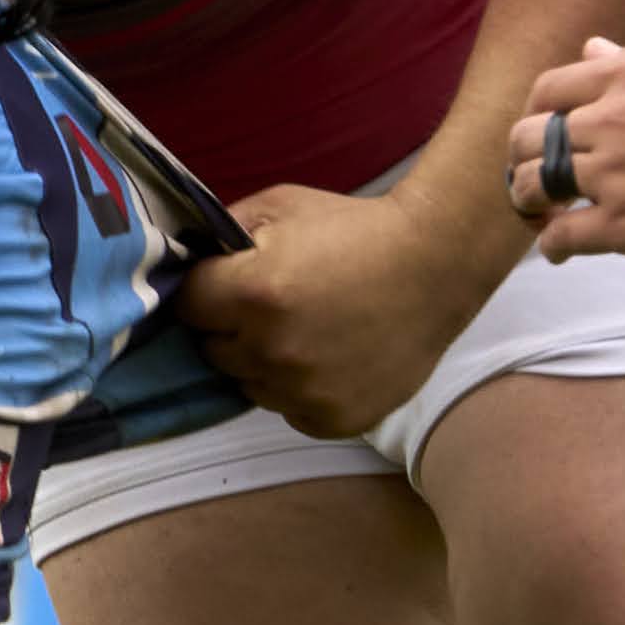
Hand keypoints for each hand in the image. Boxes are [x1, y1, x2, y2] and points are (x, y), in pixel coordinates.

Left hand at [177, 181, 512, 439]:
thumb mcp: (282, 206)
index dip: (208, 291)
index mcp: (254, 293)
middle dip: (232, 327)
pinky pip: (289, 410)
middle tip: (273, 305)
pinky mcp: (333, 419)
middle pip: (214, 350)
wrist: (435, 264)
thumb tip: (189, 256)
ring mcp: (304, 391)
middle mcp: (273, 349)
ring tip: (306, 331)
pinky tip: (327, 357)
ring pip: (249, 384)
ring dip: (264, 362)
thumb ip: (226, 232)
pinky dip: (299, 390)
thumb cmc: (356, 229)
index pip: (189, 306)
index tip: (230, 282)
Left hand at [506, 39, 624, 270]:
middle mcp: (614, 120)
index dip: (536, 112)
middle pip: (527, 137)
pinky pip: (562, 236)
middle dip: (520, 158)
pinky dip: (551, 246)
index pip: (547, 88)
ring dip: (528, 201)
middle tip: (532, 176)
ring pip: (533, 185)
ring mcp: (616, 174)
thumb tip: (593, 48)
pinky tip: (560, 250)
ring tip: (540, 213)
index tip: (542, 131)